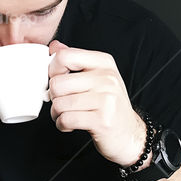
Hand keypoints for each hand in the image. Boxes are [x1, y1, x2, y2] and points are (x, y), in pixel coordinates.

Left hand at [47, 40, 146, 167]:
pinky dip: (62, 125)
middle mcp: (107, 78)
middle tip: (61, 103)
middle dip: (53, 97)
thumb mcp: (96, 78)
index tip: (56, 80)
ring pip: (59, 103)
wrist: (128, 133)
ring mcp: (106, 99)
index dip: (52, 70)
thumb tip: (54, 46)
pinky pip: (66, 119)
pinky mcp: (101, 120)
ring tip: (66, 115)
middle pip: (57, 83)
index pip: (65, 56)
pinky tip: (70, 124)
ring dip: (56, 114)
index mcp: (104, 63)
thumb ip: (75, 61)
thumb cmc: (109, 106)